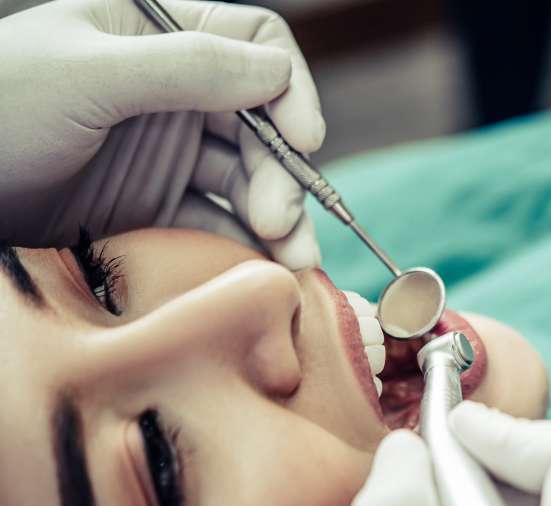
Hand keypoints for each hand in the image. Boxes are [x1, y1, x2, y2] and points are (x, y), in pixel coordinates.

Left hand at [0, 0, 323, 268]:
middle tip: (280, 221)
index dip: (289, 89)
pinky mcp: (157, 206)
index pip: (253, 46)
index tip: (304, 139)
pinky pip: (217, 222)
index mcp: (158, 35)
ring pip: (249, 179)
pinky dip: (246, 245)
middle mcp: (173, 90)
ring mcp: (167, 151)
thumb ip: (188, 68)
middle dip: (282, 172)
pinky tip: (263, 268)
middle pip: (261, 124)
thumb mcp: (89, 76)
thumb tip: (277, 72)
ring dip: (279, 216)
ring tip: (293, 257)